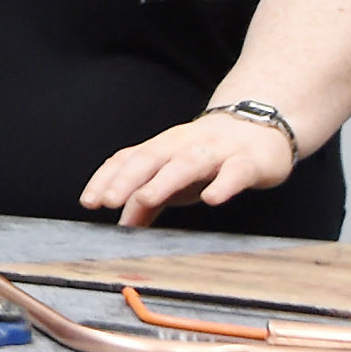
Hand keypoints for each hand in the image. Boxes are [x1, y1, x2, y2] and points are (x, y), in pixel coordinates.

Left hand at [80, 112, 297, 226]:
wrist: (261, 126)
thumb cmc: (208, 157)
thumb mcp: (174, 177)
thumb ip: (148, 201)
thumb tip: (122, 226)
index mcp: (162, 148)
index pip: (128, 159)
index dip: (107, 179)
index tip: (89, 202)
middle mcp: (183, 145)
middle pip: (151, 158)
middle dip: (126, 179)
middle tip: (107, 201)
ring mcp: (216, 151)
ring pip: (187, 163)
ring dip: (165, 180)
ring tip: (146, 198)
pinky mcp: (248, 162)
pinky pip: (235, 172)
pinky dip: (223, 185)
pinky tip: (211, 199)